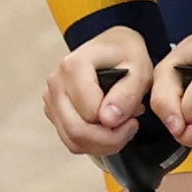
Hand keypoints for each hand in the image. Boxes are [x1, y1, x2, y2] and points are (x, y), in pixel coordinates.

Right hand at [42, 27, 155, 156]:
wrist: (114, 48)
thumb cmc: (126, 55)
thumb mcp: (140, 71)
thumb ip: (126, 95)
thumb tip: (108, 120)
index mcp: (73, 66)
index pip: (91, 115)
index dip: (117, 124)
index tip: (136, 115)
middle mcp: (57, 82)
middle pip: (76, 131)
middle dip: (109, 140)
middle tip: (130, 127)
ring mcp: (52, 97)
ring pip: (72, 140)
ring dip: (101, 144)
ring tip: (121, 127)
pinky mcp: (54, 110)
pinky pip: (70, 140)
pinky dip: (91, 143)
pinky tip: (107, 128)